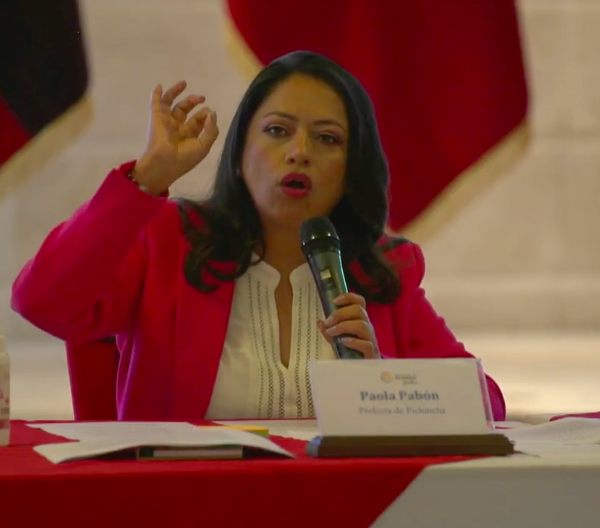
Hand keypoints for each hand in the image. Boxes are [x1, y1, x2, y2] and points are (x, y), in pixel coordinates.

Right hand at [132, 80, 218, 194]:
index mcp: (189, 135)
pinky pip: (155, 104)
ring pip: (170, 103)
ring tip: (184, 83)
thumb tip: (213, 112)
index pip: (198, 120)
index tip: (208, 114)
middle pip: (185, 109)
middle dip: (193, 101)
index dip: (205, 115)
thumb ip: (211, 130)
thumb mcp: (204, 146)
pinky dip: (156, 95)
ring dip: (176, 92)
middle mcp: (177, 127)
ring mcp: (166, 122)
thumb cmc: (185, 159)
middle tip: (202, 97)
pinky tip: (159, 86)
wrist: (165, 164)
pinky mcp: (156, 118)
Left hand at [317, 293, 380, 358]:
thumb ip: (330, 332)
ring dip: (343, 326)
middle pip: (359, 310)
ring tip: (332, 332)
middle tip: (328, 322)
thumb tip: (320, 321)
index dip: (349, 297)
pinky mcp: (372, 354)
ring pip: (362, 325)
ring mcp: (371, 340)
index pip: (360, 302)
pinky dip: (353, 341)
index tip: (335, 301)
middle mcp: (367, 327)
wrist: (363, 373)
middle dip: (341, 313)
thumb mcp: (337, 341)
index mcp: (360, 321)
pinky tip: (343, 342)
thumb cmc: (352, 353)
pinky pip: (366, 344)